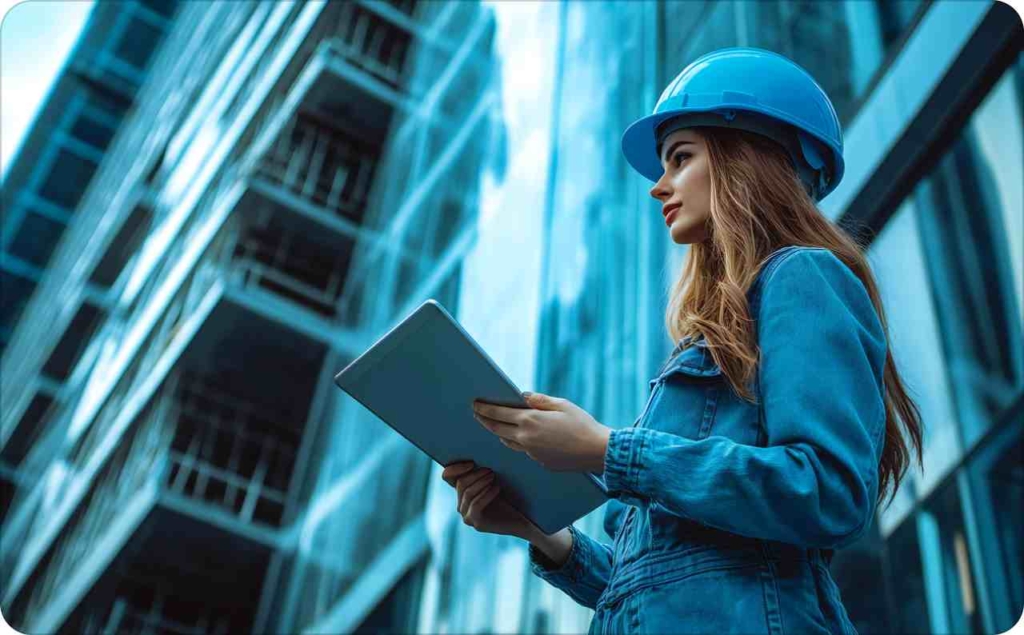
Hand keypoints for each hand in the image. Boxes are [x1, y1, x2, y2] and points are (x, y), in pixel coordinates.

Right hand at [441, 461, 536, 538]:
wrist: (524, 518)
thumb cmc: (511, 495)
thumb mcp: (496, 478)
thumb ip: (485, 467)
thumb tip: (482, 449)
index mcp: (463, 490)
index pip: (447, 475)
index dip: (455, 467)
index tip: (471, 462)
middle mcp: (461, 503)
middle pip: (460, 483)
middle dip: (475, 474)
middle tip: (490, 470)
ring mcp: (467, 515)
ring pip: (467, 493)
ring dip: (481, 482)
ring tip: (494, 476)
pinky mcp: (476, 523)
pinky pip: (476, 505)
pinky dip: (486, 494)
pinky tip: (497, 488)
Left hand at [472, 392, 611, 472]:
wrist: (597, 452)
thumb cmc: (582, 424)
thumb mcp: (562, 405)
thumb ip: (539, 400)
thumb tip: (523, 396)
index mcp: (531, 420)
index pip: (499, 413)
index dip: (484, 408)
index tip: (475, 404)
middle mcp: (526, 438)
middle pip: (497, 429)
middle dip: (484, 420)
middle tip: (476, 414)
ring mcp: (531, 452)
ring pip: (508, 441)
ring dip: (498, 432)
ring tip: (493, 425)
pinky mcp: (539, 462)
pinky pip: (523, 450)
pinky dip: (516, 441)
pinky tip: (518, 436)